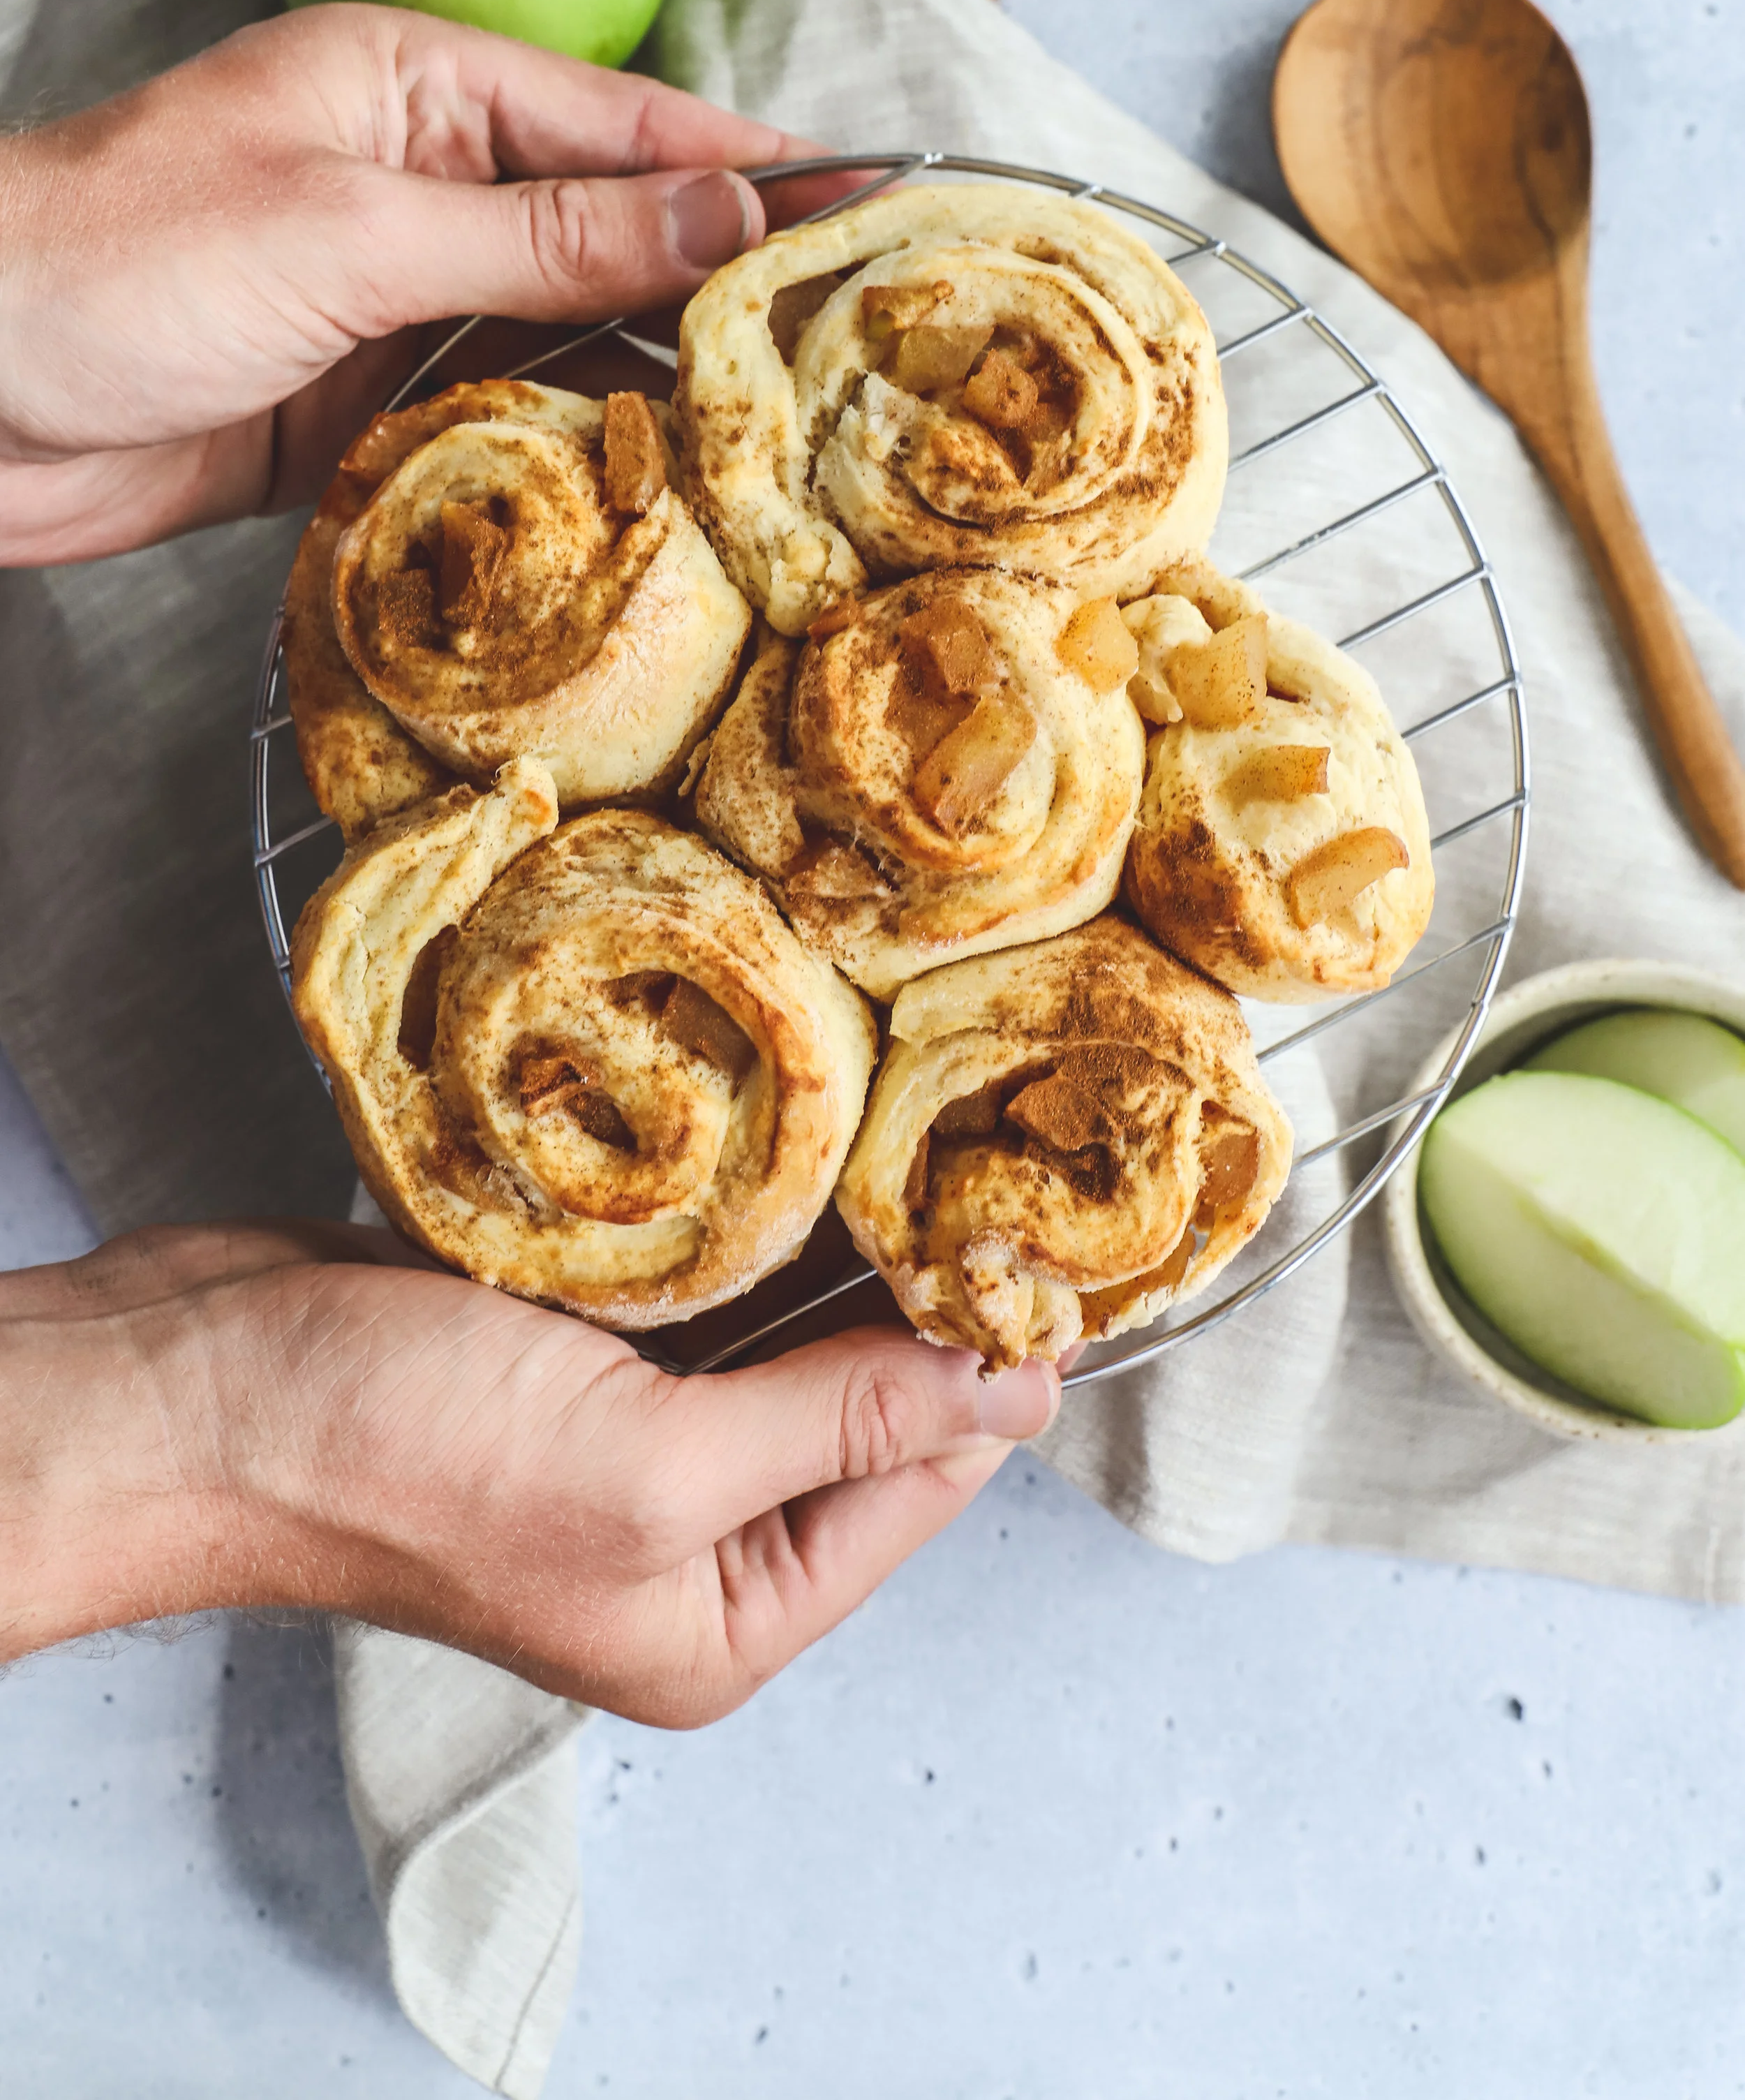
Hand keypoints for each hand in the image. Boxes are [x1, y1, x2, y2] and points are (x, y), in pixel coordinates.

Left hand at [0, 4, 799, 565]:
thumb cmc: (118, 261)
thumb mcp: (354, 228)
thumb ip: (547, 234)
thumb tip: (728, 217)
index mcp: (421, 88)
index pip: (636, 131)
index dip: (767, 176)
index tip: (894, 209)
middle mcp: (423, 188)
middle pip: (619, 238)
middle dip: (735, 293)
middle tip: (872, 360)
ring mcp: (396, 305)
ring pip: (569, 342)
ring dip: (664, 389)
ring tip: (798, 448)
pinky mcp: (363, 413)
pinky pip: (502, 429)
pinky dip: (574, 457)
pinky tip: (662, 498)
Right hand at [0, 1225, 1058, 1722]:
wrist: (199, 1388)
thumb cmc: (404, 1460)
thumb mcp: (655, 1470)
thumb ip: (842, 1424)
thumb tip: (1016, 1391)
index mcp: (723, 1614)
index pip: (916, 1483)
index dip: (985, 1367)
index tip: (1046, 1244)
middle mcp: (690, 1537)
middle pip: (860, 1404)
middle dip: (914, 1297)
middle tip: (980, 1157)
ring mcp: (631, 1434)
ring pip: (784, 1328)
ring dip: (831, 1243)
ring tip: (909, 1127)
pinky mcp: (576, 1344)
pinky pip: (701, 1280)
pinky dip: (744, 1220)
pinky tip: (798, 1134)